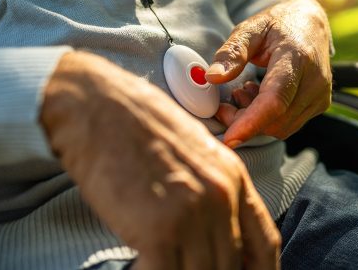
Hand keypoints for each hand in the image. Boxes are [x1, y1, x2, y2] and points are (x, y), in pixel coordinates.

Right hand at [41, 51, 279, 269]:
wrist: (94, 104)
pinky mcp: (159, 228)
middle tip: (183, 267)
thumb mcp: (187, 148)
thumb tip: (206, 228)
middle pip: (230, 265)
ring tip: (158, 263)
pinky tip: (139, 265)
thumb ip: (205, 187)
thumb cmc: (133, 123)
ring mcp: (192, 212)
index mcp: (231, 175)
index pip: (264, 243)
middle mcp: (220, 196)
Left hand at [206, 0, 332, 146]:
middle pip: (275, 120)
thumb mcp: (250, 29)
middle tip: (224, 104)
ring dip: (253, 121)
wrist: (309, 23)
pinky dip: (265, 119)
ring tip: (242, 93)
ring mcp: (320, 95)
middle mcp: (315, 80)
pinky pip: (287, 125)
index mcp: (297, 57)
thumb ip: (231, 52)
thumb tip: (212, 77)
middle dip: (242, 121)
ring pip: (280, 128)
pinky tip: (257, 97)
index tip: (229, 138)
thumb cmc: (277, 24)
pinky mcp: (319, 105)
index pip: (275, 99)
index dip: (251, 122)